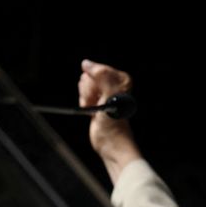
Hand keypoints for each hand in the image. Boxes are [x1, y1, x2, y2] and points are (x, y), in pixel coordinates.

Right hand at [78, 59, 141, 182]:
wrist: (111, 143)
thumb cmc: (114, 122)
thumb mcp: (110, 96)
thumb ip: (102, 77)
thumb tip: (87, 63)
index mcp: (122, 81)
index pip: (99, 69)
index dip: (94, 82)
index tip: (98, 94)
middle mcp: (114, 85)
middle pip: (90, 77)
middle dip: (89, 91)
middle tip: (97, 103)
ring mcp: (104, 93)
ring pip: (85, 85)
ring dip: (86, 97)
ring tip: (94, 108)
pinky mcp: (96, 102)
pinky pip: (83, 95)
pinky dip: (84, 103)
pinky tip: (90, 111)